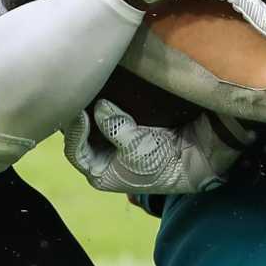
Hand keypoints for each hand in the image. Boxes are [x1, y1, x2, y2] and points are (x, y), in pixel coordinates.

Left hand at [64, 99, 251, 194]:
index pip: (75, 151)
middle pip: (79, 137)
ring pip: (90, 127)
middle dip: (76, 119)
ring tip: (82, 92)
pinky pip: (105, 119)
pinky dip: (100, 108)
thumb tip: (99, 106)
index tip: (79, 112)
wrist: (193, 156)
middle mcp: (102, 161)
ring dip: (87, 112)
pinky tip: (97, 92)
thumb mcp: (136, 146)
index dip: (75, 131)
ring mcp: (112, 147)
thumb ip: (115, 126)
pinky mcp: (125, 133)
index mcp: (100, 174)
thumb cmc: (163, 159)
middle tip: (72, 96)